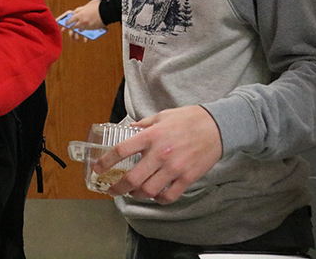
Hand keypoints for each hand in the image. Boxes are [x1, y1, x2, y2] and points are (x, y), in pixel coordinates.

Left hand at [57, 0, 103, 41]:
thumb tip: (78, 11)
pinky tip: (87, 29)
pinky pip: (87, 31)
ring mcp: (87, 26)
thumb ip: (81, 9)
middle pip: (74, 26)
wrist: (107, 12)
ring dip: (79, 29)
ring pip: (80, 30)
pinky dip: (86, 30)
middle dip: (72, 28)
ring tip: (80, 29)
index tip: (66, 24)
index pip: (71, 20)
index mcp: (80, 14)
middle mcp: (82, 21)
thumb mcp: (87, 4)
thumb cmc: (98, 6)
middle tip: (70, 28)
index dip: (68, 22)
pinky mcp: (92, 29)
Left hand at [95, 105, 222, 203]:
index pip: (121, 151)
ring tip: (133, 193)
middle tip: (111, 190)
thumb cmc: (189, 119)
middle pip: (132, 178)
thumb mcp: (161, 116)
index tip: (97, 169)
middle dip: (117, 187)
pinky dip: (158, 199)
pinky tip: (154, 195)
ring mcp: (174, 168)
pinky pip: (168, 196)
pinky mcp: (187, 178)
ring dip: (137, 195)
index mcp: (150, 136)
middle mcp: (160, 154)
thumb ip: (143, 125)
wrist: (218, 126)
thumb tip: (129, 130)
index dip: (105, 162)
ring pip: (148, 191)